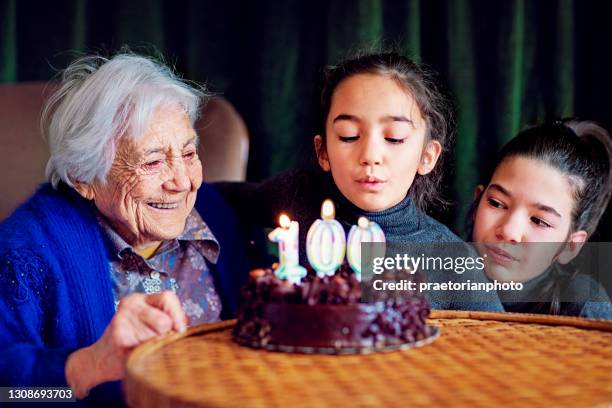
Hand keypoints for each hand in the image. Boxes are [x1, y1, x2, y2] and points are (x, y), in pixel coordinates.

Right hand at [65, 291, 186, 397]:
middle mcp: (131, 304)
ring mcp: (122, 318)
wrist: (99, 359)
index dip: (178, 314)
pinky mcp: (117, 335)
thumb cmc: (132, 341)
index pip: (168, 297)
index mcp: (141, 299)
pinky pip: (144, 348)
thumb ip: (167, 319)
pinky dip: (144, 355)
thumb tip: (184, 325)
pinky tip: (134, 354)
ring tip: (143, 348)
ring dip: (155, 347)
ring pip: (156, 336)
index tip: (180, 330)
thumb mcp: (149, 324)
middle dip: (166, 335)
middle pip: (164, 320)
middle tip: (156, 342)